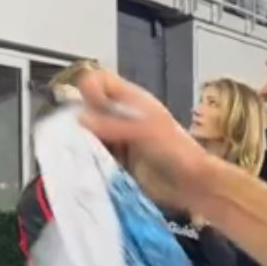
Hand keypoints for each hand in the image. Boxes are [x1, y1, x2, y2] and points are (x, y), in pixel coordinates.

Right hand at [73, 70, 214, 209]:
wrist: (190, 185)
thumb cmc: (175, 151)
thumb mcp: (145, 131)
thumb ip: (113, 124)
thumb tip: (79, 118)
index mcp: (131, 100)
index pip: (100, 81)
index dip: (89, 88)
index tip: (86, 107)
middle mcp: (120, 117)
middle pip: (88, 108)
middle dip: (79, 119)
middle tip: (76, 136)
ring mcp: (116, 140)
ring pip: (87, 134)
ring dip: (80, 142)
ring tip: (76, 154)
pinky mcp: (114, 162)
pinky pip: (92, 156)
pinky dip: (85, 160)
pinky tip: (81, 166)